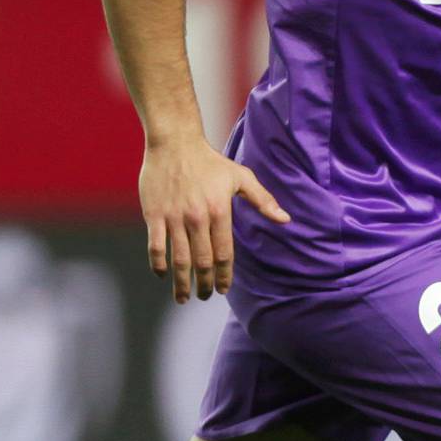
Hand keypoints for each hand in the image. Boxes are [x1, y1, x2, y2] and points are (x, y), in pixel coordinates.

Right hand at [140, 134, 289, 302]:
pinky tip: (162, 274)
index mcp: (220, 211)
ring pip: (178, 259)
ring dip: (181, 283)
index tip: (223, 289)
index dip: (225, 275)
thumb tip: (286, 220)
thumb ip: (263, 201)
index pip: (224, 253)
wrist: (174, 142)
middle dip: (204, 284)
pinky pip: (155, 247)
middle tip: (204, 296)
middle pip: (202, 262)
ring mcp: (174, 217)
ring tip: (183, 298)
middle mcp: (197, 218)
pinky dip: (158, 264)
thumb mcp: (241, 177)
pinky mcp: (154, 214)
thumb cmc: (210, 161)